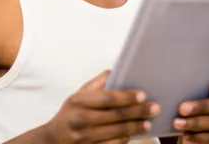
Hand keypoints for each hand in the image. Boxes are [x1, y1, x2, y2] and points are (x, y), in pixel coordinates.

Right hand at [43, 70, 160, 143]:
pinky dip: (125, 139)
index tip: (143, 94)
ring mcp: (85, 137)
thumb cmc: (70, 113)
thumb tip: (115, 71)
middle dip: (138, 112)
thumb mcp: (78, 95)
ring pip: (117, 132)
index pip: (107, 98)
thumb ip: (96, 84)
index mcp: (79, 101)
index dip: (126, 97)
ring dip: (135, 127)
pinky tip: (134, 134)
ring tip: (148, 122)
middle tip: (154, 108)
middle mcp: (81, 119)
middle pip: (116, 116)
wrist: (54, 139)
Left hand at [172, 79, 208, 142]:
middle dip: (201, 107)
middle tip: (182, 109)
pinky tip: (186, 134)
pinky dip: (198, 137)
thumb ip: (197, 92)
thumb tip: (181, 87)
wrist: (199, 135)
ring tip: (178, 123)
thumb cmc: (197, 112)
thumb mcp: (199, 100)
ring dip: (195, 123)